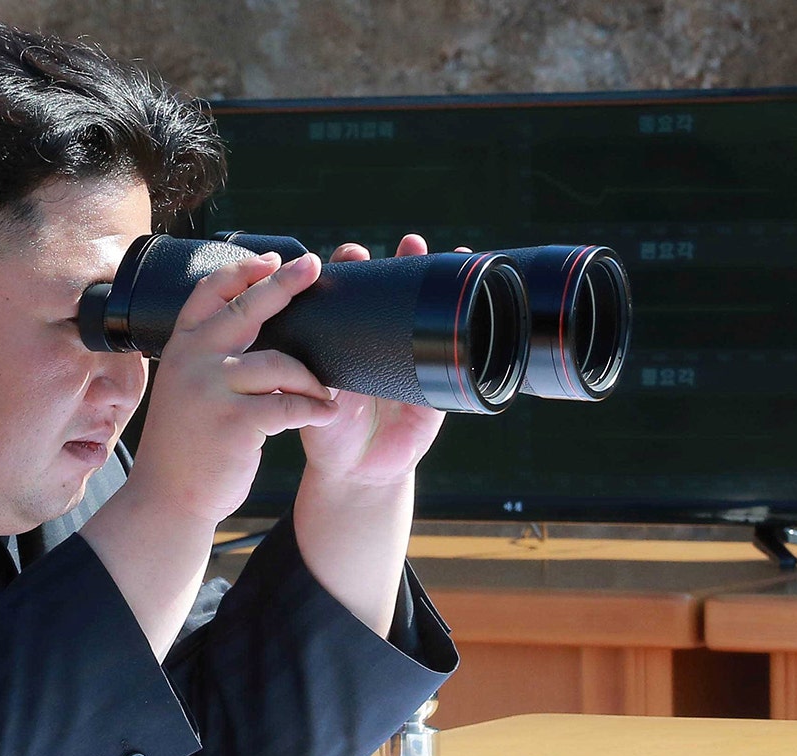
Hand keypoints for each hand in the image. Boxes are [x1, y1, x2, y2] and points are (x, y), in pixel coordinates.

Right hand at [123, 250, 339, 524]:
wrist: (166, 499)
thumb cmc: (185, 446)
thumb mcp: (184, 390)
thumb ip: (207, 358)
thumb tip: (255, 325)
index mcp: (181, 348)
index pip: (209, 292)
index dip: (242, 271)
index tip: (272, 259)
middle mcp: (193, 361)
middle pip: (247, 308)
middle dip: (284, 283)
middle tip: (314, 266)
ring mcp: (212, 391)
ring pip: (280, 364)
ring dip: (310, 379)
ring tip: (323, 394)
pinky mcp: (235, 423)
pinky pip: (290, 406)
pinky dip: (314, 410)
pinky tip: (325, 414)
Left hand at [297, 233, 451, 494]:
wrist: (356, 470)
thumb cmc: (328, 429)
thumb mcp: (317, 393)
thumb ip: (320, 369)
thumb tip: (320, 338)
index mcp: (346, 336)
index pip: (350, 289)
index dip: (352, 268)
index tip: (353, 253)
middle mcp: (379, 339)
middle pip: (393, 289)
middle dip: (401, 262)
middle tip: (409, 244)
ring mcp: (411, 355)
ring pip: (425, 309)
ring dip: (434, 278)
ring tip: (448, 254)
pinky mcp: (438, 379)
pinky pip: (458, 346)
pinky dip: (470, 320)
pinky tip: (479, 293)